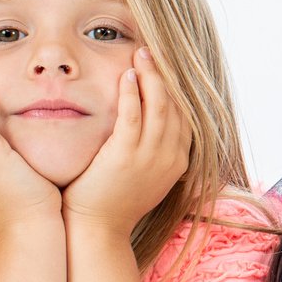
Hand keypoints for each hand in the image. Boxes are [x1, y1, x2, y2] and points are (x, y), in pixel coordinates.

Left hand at [63, 48, 190, 230]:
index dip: (177, 87)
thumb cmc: (112, 202)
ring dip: (151, 76)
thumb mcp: (142, 176)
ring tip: (141, 54)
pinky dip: (134, 94)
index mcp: (177, 161)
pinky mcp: (126, 157)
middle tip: (154, 50)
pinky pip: (134, 117)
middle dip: (166, 74)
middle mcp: (170, 158)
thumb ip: (150, 151)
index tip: (166, 65)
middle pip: (175, 105)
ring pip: (159, 106)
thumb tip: (146, 125)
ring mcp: (150, 158)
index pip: (185, 114)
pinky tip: (127, 77)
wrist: (97, 231)